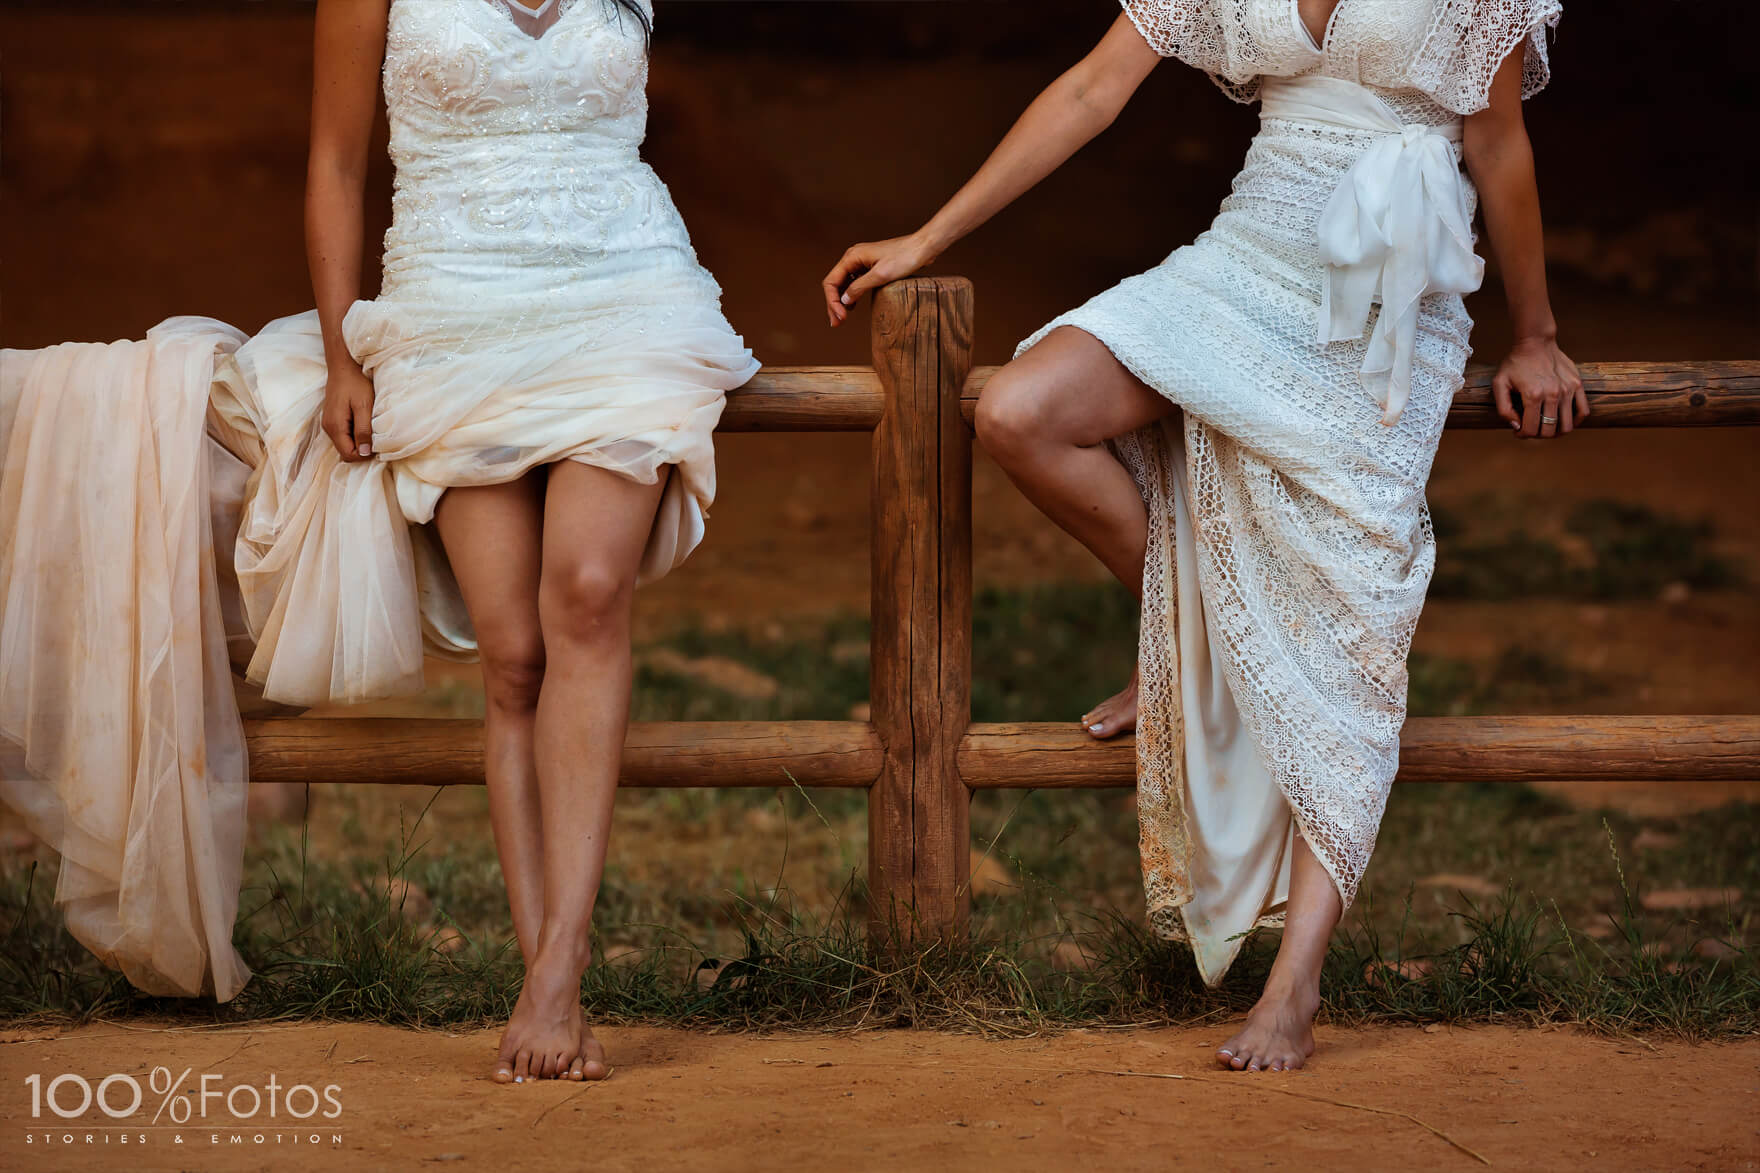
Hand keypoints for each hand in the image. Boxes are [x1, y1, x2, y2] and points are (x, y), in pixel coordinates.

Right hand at [322, 363, 376, 460]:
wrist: (344, 366)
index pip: (348, 455)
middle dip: (362, 450)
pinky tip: (364, 423)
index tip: (378, 445)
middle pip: (346, 452)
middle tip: (377, 437)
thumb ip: (363, 430)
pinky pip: (344, 435)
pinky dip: (356, 434)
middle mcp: (328, 428)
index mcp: (335, 427)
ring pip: (345, 444)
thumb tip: (365, 453)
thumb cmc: (356, 383)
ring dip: (360, 441)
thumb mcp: (364, 406)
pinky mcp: (333, 419)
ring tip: (372, 428)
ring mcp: (329, 424)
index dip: (364, 455)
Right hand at [821, 233, 935, 326]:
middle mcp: (853, 258)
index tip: (841, 318)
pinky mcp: (870, 266)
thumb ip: (859, 287)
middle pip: (835, 284)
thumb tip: (844, 300)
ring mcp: (861, 262)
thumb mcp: (880, 276)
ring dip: (841, 301)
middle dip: (834, 304)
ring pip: (844, 284)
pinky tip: (852, 306)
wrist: (923, 247)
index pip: (831, 282)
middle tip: (837, 324)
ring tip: (842, 318)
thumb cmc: (904, 258)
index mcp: (852, 257)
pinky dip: (851, 295)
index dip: (833, 302)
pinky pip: (854, 282)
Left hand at [1492, 336, 1587, 438]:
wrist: (1536, 342)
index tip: (1518, 431)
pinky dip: (1574, 421)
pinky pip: (1583, 411)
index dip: (1522, 435)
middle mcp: (1553, 394)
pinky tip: (1563, 420)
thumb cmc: (1516, 363)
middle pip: (1549, 431)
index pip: (1530, 430)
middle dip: (1537, 435)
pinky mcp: (1577, 385)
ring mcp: (1568, 390)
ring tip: (1546, 426)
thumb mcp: (1499, 384)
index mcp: (1533, 395)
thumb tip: (1516, 426)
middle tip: (1531, 428)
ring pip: (1566, 425)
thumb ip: (1504, 408)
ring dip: (1555, 432)